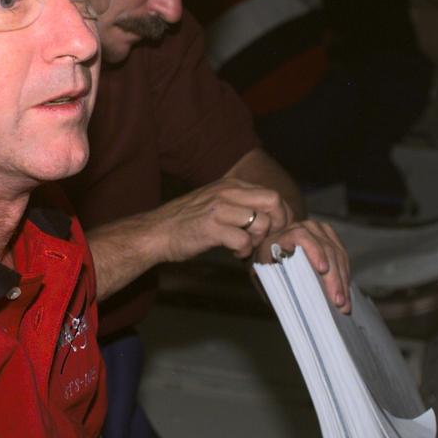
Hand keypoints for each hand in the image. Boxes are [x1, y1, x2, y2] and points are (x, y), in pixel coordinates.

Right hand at [156, 178, 296, 263]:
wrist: (156, 232)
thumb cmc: (187, 221)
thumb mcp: (215, 201)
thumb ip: (239, 203)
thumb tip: (268, 215)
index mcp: (231, 185)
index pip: (272, 195)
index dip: (281, 216)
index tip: (274, 231)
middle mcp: (227, 192)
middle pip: (273, 202)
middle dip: (277, 224)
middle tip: (266, 239)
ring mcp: (219, 209)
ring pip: (261, 222)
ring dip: (258, 240)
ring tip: (245, 246)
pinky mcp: (211, 227)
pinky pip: (243, 240)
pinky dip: (243, 250)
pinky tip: (234, 252)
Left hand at [269, 219, 351, 313]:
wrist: (269, 250)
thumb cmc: (265, 267)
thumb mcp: (263, 275)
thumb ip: (275, 284)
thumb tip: (293, 304)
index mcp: (281, 235)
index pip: (301, 237)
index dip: (314, 252)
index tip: (323, 270)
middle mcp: (301, 227)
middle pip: (324, 248)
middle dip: (333, 277)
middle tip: (338, 301)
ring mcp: (318, 230)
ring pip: (337, 253)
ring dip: (342, 279)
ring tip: (344, 303)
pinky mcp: (329, 236)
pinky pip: (342, 254)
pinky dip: (344, 273)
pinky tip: (345, 291)